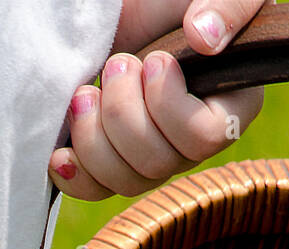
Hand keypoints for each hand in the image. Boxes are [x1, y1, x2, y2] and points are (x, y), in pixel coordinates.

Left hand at [49, 0, 270, 199]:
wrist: (124, 6)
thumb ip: (226, 6)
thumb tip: (204, 38)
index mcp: (228, 105)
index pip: (206, 138)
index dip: (169, 106)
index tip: (154, 61)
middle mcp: (191, 141)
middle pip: (159, 164)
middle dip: (124, 112)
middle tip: (117, 62)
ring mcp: (152, 156)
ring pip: (126, 180)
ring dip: (94, 136)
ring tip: (85, 92)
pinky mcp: (114, 160)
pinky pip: (98, 190)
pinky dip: (76, 176)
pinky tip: (61, 155)